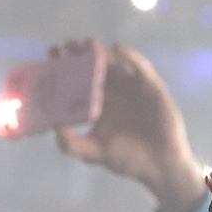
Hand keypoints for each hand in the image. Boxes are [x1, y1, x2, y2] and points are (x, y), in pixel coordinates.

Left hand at [55, 41, 205, 211]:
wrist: (160, 167)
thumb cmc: (128, 160)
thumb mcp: (94, 153)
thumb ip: (72, 144)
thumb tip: (53, 127)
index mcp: (97, 104)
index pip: (78, 80)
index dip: (65, 67)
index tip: (51, 57)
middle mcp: (113, 92)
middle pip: (93, 67)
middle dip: (79, 54)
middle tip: (63, 47)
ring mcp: (133, 88)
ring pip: (114, 63)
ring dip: (101, 52)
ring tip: (87, 44)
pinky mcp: (151, 87)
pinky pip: (141, 68)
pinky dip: (130, 57)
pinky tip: (117, 49)